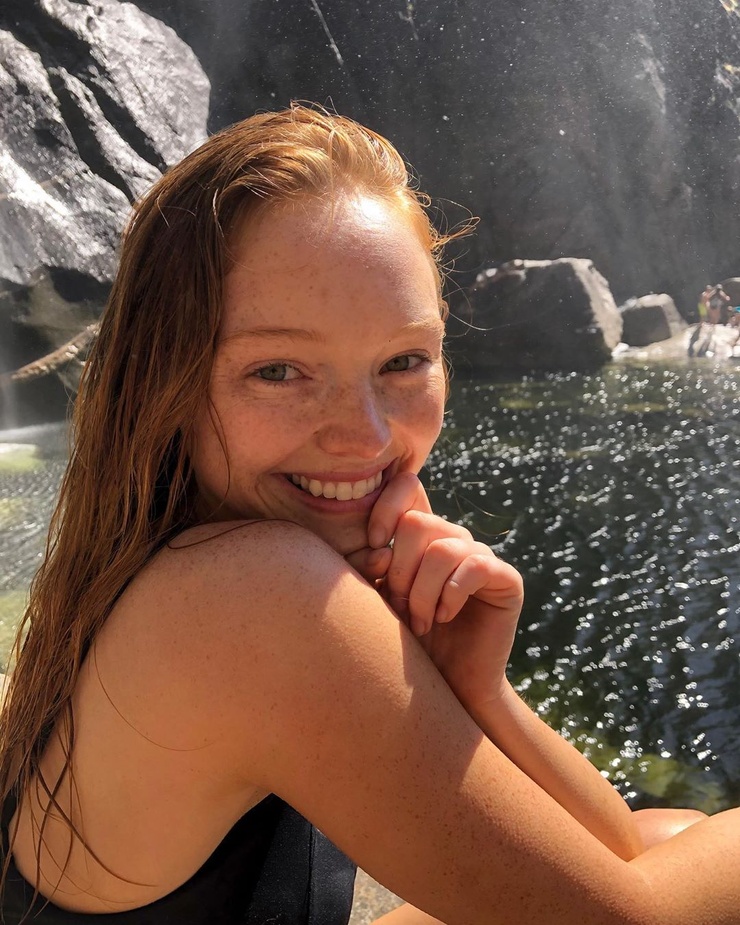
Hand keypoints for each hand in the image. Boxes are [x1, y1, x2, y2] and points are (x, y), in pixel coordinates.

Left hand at [346, 472, 523, 713]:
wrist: (445, 688)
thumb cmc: (407, 643)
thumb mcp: (379, 600)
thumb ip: (374, 568)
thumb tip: (379, 548)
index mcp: (422, 536)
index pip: (408, 488)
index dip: (385, 508)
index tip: (372, 547)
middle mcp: (453, 539)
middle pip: (417, 523)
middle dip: (400, 570)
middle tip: (401, 608)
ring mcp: (482, 556)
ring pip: (442, 548)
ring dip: (422, 592)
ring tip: (421, 622)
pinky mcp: (506, 579)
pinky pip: (475, 566)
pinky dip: (451, 595)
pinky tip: (445, 617)